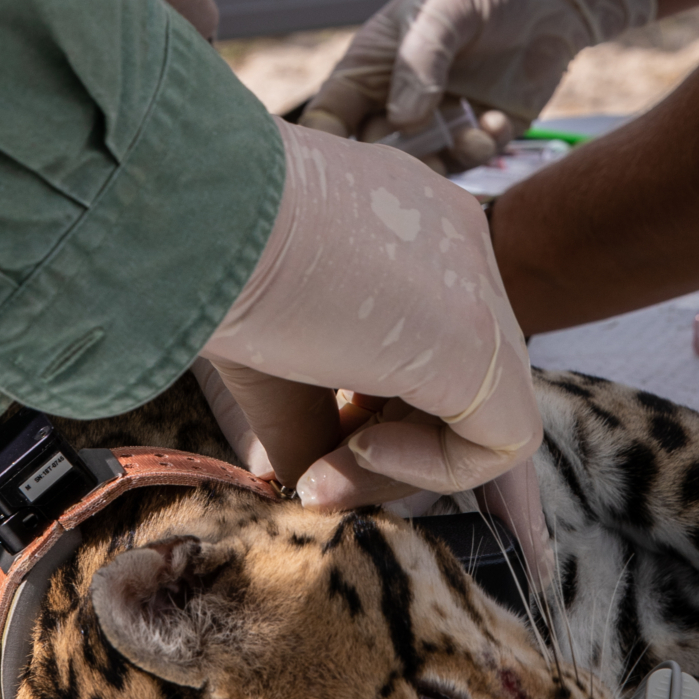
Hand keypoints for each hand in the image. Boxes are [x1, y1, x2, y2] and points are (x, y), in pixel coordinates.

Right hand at [201, 120, 546, 574]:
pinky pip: (504, 438)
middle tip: (309, 476)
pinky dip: (434, 470)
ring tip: (317, 474)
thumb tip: (316, 487)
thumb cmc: (209, 263)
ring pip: (483, 409)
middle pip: (456, 371)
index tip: (309, 443)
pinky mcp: (479, 337)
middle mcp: (452, 236)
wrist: (195, 214)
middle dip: (385, 442)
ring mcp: (475, 279)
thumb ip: (309, 412)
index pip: (423, 325)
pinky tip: (359, 446)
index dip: (373, 404)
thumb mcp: (268, 341)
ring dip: (398, 466)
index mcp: (402, 211)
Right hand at [302, 0, 653, 161]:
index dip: (330, 148)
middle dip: (394, 167)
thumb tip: (402, 122)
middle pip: (376, 154)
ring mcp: (444, 112)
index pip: (331, 116)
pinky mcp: (486, 124)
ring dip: (444, 164)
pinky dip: (483, 148)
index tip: (348, 168)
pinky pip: (473, 156)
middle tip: (421, 162)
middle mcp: (403, 94)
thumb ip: (419, 63)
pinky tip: (498, 121)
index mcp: (373, 63)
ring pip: (425, 165)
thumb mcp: (442, 10)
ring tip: (471, 138)